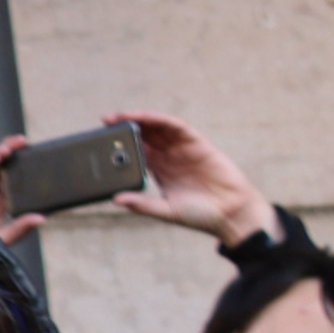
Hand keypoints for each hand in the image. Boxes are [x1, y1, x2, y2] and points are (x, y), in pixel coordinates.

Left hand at [108, 111, 277, 246]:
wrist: (232, 213)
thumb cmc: (200, 215)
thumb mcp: (166, 211)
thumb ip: (142, 205)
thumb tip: (116, 200)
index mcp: (159, 170)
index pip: (136, 151)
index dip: (120, 144)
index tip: (101, 141)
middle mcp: (169, 157)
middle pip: (145, 136)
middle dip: (125, 127)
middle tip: (105, 122)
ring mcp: (183, 149)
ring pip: (158, 128)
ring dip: (140, 119)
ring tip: (119, 117)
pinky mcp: (198, 143)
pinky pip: (178, 127)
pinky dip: (161, 120)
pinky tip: (147, 118)